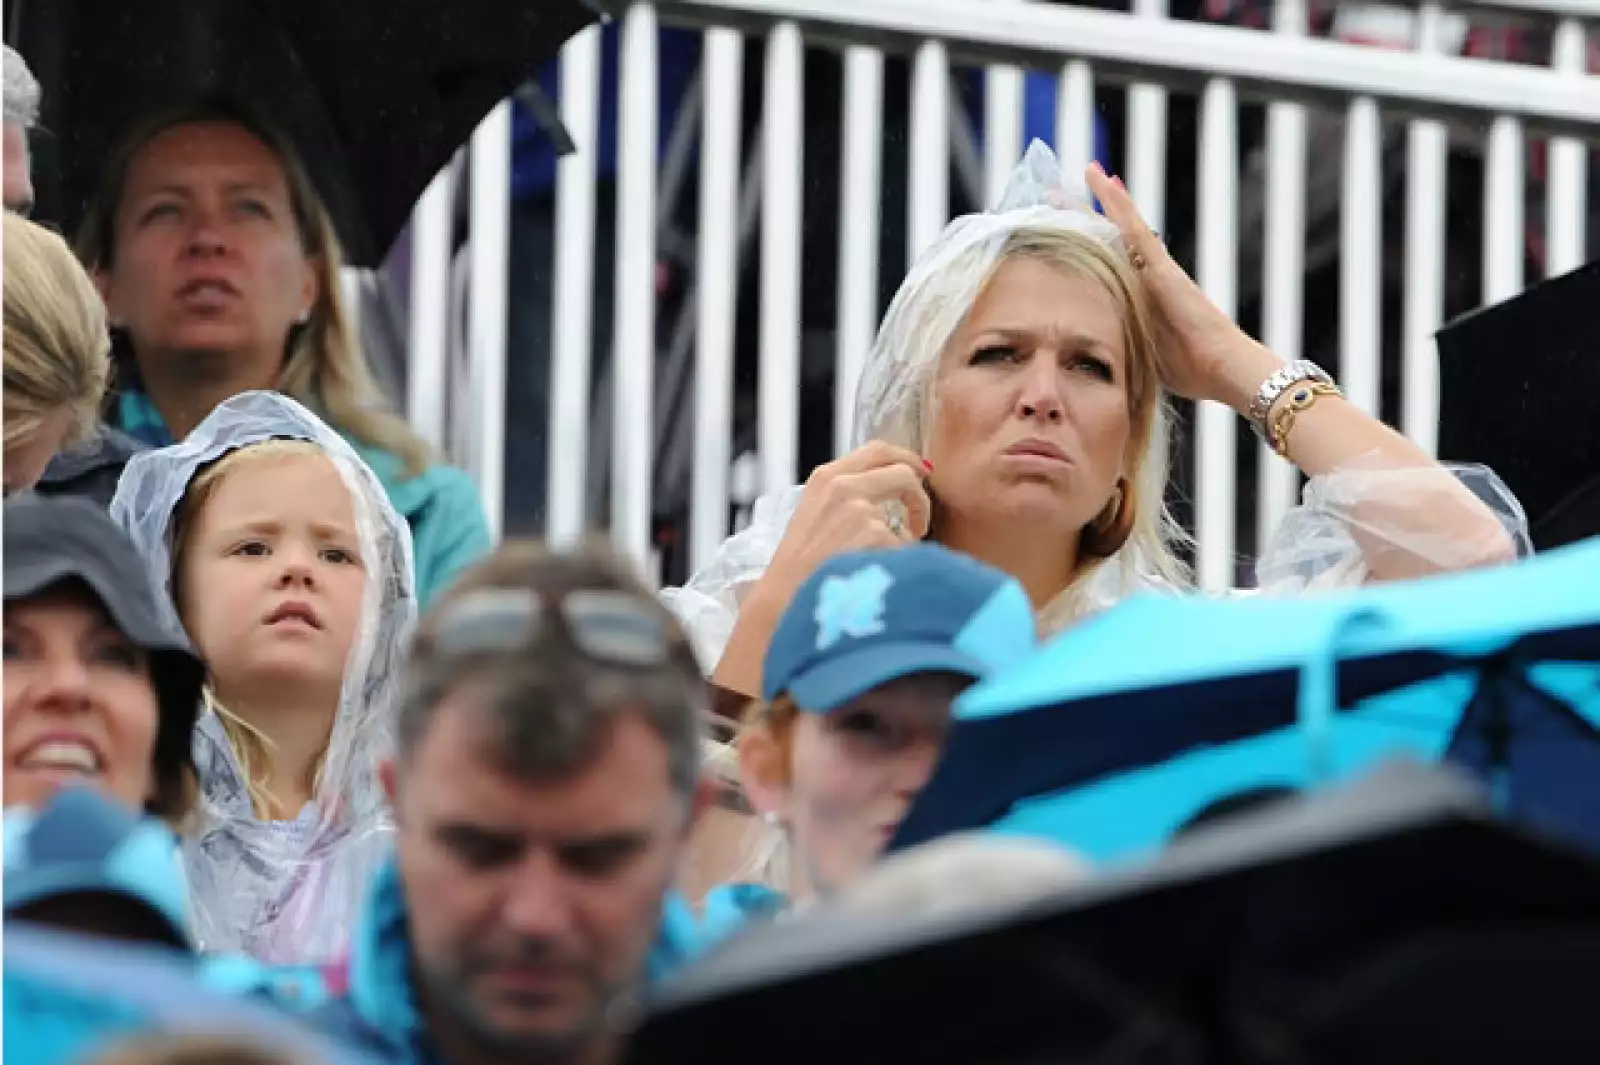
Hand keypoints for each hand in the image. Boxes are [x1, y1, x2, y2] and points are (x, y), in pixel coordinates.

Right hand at [711, 440, 930, 695]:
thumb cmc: (799, 570)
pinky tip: (875, 578)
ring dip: (906, 541)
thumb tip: (892, 493)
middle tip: (919, 521)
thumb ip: (847, 498)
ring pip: (908, 518)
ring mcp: (860, 509)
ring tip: (885, 563)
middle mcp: (843, 486)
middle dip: (919, 498)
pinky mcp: (874, 536)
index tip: (920, 472)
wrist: (783, 602)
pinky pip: (907, 548)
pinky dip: (899, 564)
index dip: (907, 458)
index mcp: (826, 477)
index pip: (878, 449)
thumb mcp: (815, 517)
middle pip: (904, 473)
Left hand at [1085, 163, 1277, 411]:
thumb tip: (1094, 355)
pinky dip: (1118, 203)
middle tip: (1056, 193)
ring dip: (1098, 199)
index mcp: (1139, 295)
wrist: (1222, 367)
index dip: (1084, 245)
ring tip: (1083, 170)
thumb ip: (1121, 343)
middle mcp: (1146, 275)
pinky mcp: (1161, 267)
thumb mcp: (1141, 354)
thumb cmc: (1190, 369)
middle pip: (1108, 237)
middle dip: (1083, 216)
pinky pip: (1134, 228)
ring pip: (1119, 225)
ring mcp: (1154, 267)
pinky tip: (1103, 181)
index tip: (1061, 231)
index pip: (1106, 263)